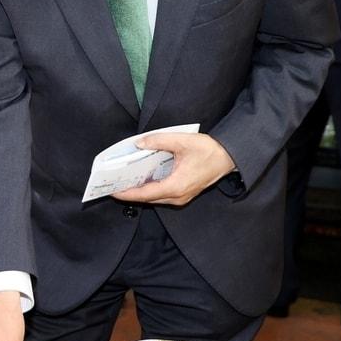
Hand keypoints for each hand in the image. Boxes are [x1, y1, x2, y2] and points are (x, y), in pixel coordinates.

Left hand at [111, 132, 235, 205]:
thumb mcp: (181, 141)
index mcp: (176, 186)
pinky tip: (141, 179)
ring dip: (139, 191)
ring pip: (154, 198)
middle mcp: (177, 196)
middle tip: (113, 183)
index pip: (145, 194)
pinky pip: (162, 194)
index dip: (127, 193)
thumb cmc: (209, 150)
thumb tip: (139, 143)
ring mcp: (181, 197)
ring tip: (123, 181)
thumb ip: (158, 141)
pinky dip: (149, 188)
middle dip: (129, 192)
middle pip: (147, 199)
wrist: (229, 157)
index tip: (112, 190)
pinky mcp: (184, 194)